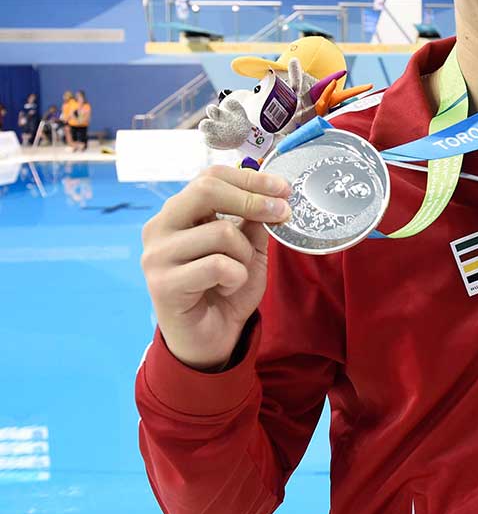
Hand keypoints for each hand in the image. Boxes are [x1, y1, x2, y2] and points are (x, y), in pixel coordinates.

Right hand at [140, 165, 290, 370]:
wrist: (211, 336)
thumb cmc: (226, 287)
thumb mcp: (249, 247)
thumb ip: (254, 219)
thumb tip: (274, 192)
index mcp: (178, 212)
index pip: (210, 176)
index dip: (250, 178)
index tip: (283, 188)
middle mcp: (160, 227)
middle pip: (206, 190)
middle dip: (253, 201)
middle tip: (280, 214)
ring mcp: (157, 255)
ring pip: (221, 233)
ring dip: (245, 254)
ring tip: (238, 272)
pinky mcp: (162, 284)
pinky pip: (218, 266)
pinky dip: (236, 278)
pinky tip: (227, 289)